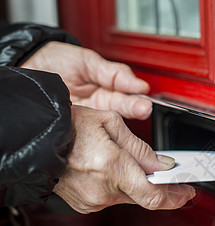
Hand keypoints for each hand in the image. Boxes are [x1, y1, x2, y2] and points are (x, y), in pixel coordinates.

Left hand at [22, 42, 150, 119]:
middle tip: (143, 108)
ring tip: (132, 114)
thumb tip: (139, 84)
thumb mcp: (87, 61)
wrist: (24, 66)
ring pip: (109, 122)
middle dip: (135, 108)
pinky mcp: (75, 128)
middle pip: (123, 110)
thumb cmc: (54, 61)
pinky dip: (99, 130)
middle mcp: (100, 106)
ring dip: (120, 120)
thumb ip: (113, 73)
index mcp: (106, 90)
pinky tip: (106, 126)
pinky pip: (89, 131)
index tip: (145, 98)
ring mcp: (89, 118)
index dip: (138, 98)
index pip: (129, 96)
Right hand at [54, 105, 195, 213]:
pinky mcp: (85, 204)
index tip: (188, 192)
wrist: (37, 138)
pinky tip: (118, 171)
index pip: (154, 195)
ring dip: (138, 183)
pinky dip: (121, 185)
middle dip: (161, 187)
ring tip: (137, 165)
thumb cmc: (70, 126)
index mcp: (112, 168)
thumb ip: (141, 149)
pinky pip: (112, 196)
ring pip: (129, 195)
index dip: (176, 197)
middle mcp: (103, 190)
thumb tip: (162, 164)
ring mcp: (92, 200)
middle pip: (144, 196)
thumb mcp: (111, 124)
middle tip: (173, 180)